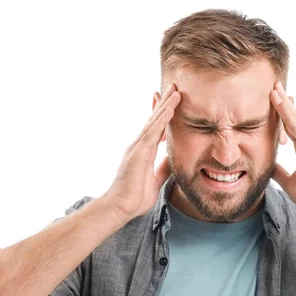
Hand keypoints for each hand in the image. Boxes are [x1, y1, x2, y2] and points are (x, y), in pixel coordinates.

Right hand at [105, 83, 180, 221]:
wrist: (120, 208)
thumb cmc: (134, 198)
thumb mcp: (156, 180)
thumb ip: (163, 168)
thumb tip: (172, 160)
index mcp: (143, 152)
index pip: (155, 129)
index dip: (162, 114)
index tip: (170, 102)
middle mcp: (139, 146)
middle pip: (154, 120)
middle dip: (164, 103)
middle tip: (174, 87)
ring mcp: (137, 147)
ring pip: (154, 122)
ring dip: (165, 106)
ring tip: (175, 91)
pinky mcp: (138, 152)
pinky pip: (153, 132)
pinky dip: (162, 119)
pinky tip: (170, 108)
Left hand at [270, 81, 295, 216]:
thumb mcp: (288, 181)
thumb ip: (279, 172)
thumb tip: (267, 166)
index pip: (292, 127)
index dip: (284, 114)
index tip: (275, 100)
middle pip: (295, 119)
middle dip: (284, 102)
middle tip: (274, 86)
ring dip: (285, 104)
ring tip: (274, 90)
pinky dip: (289, 115)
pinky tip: (281, 104)